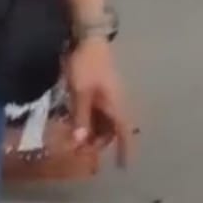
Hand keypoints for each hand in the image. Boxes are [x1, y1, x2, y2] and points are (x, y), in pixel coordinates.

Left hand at [66, 39, 133, 166]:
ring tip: (77, 138)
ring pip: (104, 120)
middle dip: (100, 142)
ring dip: (94, 130)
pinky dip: (90, 119)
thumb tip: (81, 141)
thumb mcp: (80, 92)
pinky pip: (98, 109)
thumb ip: (81, 117)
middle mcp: (115, 101)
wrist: (88, 36)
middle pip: (112, 129)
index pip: (124, 132)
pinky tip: (76, 121)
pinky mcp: (100, 87)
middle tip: (82, 150)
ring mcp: (108, 93)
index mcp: (115, 104)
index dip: (125, 150)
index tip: (124, 167)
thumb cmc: (86, 64)